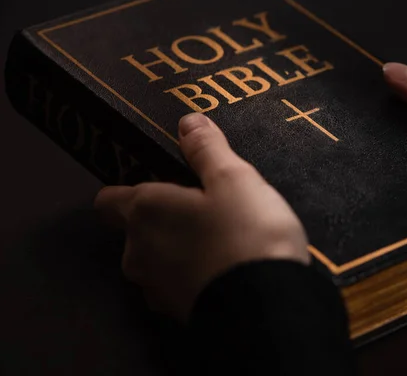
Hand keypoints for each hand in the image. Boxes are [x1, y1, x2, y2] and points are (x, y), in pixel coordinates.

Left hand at [95, 113, 309, 321]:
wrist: (268, 307)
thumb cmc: (247, 233)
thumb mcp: (234, 179)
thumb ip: (206, 148)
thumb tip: (188, 122)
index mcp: (144, 212)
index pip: (108, 200)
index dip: (128, 191)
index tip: (159, 187)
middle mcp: (137, 252)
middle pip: (136, 230)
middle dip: (162, 220)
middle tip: (204, 212)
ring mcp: (154, 288)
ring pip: (155, 260)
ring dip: (177, 250)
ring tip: (219, 242)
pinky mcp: (175, 315)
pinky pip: (175, 286)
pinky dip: (191, 277)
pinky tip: (223, 271)